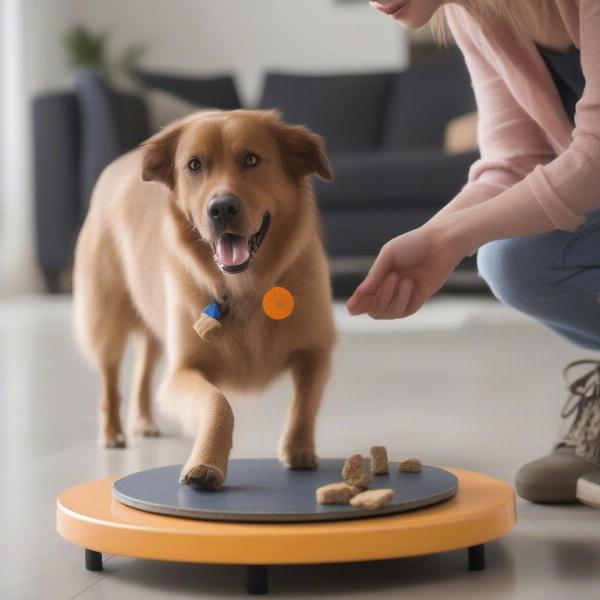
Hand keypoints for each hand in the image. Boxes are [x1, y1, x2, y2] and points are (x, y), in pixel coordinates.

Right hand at [346, 223, 465, 318]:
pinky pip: (404, 312)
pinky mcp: (417, 300)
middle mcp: (388, 289)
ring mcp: (402, 296)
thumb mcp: (388, 256)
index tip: (352, 306)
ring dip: (394, 296)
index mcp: (378, 277)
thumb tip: (357, 297)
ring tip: (404, 277)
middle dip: (381, 297)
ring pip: (388, 313)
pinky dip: (405, 299)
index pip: (362, 299)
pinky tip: (412, 284)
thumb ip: (373, 277)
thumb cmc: (413, 244)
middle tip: (392, 276)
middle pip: (374, 310)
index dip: (357, 304)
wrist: (441, 242)